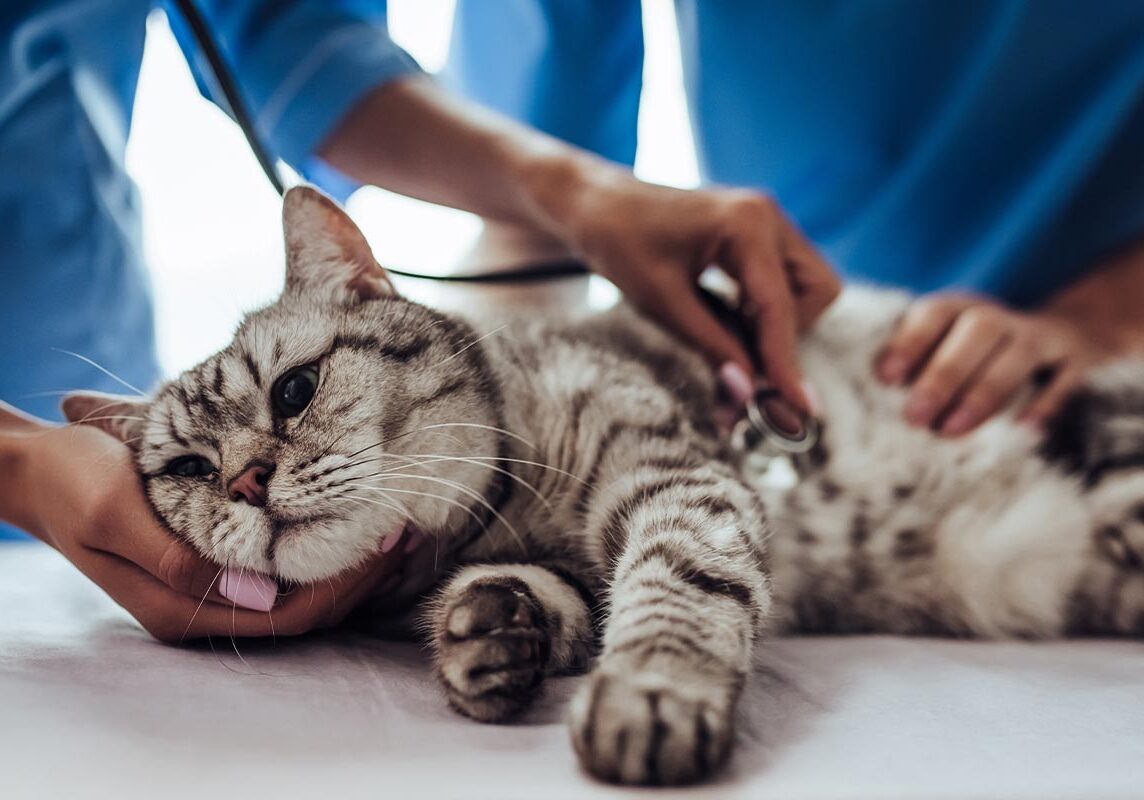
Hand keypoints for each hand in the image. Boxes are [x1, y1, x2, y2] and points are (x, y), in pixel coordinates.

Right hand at [15, 421, 407, 642]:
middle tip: (412, 530)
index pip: (289, 614)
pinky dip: (326, 546)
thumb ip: (183, 561)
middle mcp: (207, 606)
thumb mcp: (119, 514)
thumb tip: (262, 594)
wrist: (38, 468)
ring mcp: (215, 586)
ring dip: (354, 563)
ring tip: (400, 524)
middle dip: (363, 577)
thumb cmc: (75, 481)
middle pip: (307, 610)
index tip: (389, 537)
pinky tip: (355, 515)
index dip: (345, 584)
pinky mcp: (219, 559)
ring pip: (304, 592)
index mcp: (183, 606)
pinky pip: (288, 568)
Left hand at [558, 171, 839, 412]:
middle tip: (746, 358)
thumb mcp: (662, 302)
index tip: (799, 409)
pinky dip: (766, 311)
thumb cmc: (620, 244)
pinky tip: (728, 322)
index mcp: (747, 223)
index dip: (786, 363)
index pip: (781, 308)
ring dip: (781, 323)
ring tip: (732, 340)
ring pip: (808, 287)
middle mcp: (768, 216)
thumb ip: (711, 346)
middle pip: (819, 291)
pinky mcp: (757, 234)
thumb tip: (748, 395)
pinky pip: (785, 280)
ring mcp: (767, 221)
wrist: (597, 205)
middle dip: (790, 332)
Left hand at [876, 294, 1106, 434]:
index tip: (885, 378)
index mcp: (959, 308)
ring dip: (984, 393)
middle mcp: (998, 316)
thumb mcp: (942, 346)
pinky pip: (1064, 378)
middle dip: (944, 375)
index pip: (935, 313)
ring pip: (1018, 354)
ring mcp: (1039, 336)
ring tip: (952, 430)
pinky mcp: (1073, 360)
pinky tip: (1023, 429)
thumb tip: (873, 396)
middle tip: (915, 417)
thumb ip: (912, 365)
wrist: (1059, 333)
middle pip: (977, 331)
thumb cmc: (972, 351)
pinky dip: (1046, 403)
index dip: (910, 342)